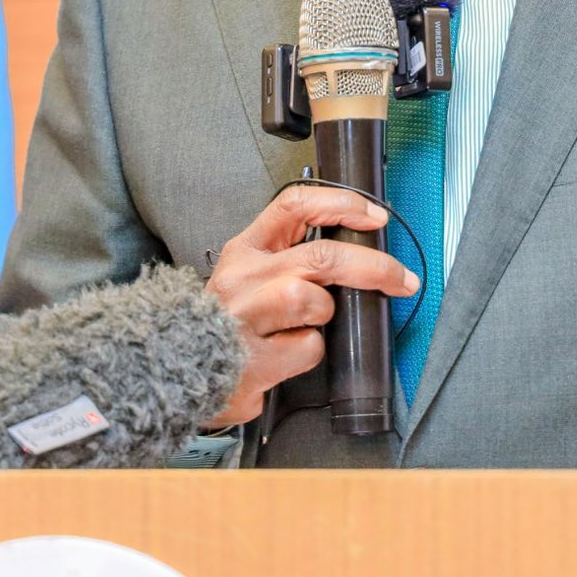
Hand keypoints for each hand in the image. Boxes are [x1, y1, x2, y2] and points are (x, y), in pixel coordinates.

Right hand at [203, 187, 416, 427]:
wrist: (175, 372)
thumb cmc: (225, 322)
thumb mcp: (248, 276)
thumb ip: (289, 258)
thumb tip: (353, 250)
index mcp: (245, 249)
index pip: (294, 206)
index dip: (341, 204)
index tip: (375, 216)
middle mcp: (243, 277)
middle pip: (321, 255)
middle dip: (372, 265)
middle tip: (401, 279)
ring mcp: (246, 317)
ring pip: (313, 300)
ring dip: (325, 313)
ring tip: (307, 325)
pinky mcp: (255, 359)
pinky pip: (308, 348)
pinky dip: (309, 352)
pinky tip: (285, 356)